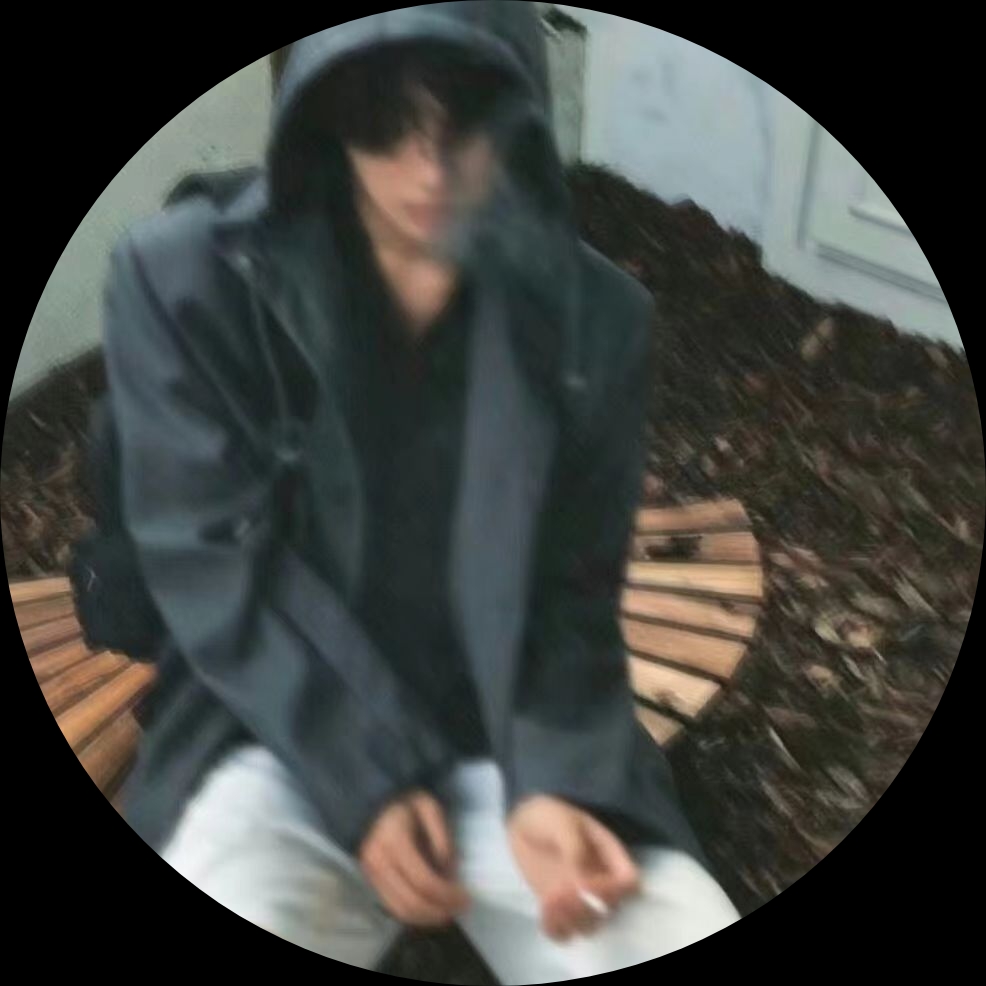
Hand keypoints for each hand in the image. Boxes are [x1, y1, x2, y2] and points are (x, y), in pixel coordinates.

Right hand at [358, 789, 470, 927]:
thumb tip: (450, 874)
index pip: (424, 882)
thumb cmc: (404, 802)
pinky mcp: (369, 880)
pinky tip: (431, 907)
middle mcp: (379, 863)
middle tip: (461, 908)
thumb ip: (442, 839)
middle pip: (412, 903)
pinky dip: (414, 913)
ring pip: (400, 911)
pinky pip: (392, 907)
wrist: (371, 801)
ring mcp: (371, 874)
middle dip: (439, 911)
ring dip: (427, 917)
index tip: (467, 898)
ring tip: (448, 911)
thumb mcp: (430, 808)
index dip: (447, 895)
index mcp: (395, 842)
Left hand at [507, 795, 639, 941]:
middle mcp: (599, 878)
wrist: (524, 821)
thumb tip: (580, 881)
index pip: (629, 881)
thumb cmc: (549, 815)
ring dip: (573, 921)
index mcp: (608, 854)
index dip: (614, 889)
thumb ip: (574, 849)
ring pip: (590, 925)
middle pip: (611, 909)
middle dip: (589, 908)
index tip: (585, 883)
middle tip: (562, 893)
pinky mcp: (559, 907)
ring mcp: (580, 895)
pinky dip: (556, 930)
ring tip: (550, 903)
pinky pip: (564, 931)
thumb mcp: (563, 824)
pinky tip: (544, 914)